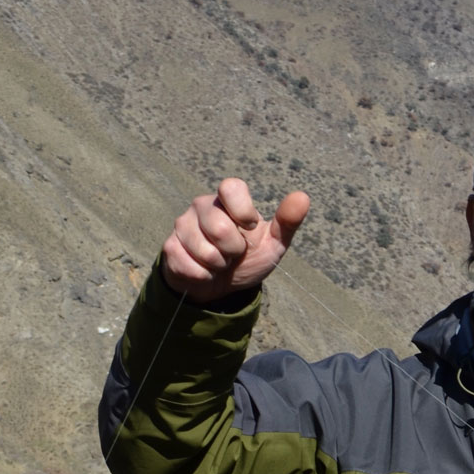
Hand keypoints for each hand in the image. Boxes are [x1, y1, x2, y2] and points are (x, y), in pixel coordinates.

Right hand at [160, 180, 309, 302]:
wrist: (221, 286)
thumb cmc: (247, 258)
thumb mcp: (273, 243)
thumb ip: (287, 222)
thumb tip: (303, 197)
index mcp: (228, 199)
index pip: (231, 187)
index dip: (243, 211)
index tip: (250, 228)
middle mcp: (203, 205)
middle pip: (220, 228)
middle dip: (234, 251)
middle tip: (234, 253)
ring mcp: (183, 225)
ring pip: (205, 251)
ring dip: (219, 266)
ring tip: (219, 261)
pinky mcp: (170, 247)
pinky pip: (191, 267)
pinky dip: (204, 276)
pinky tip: (203, 270)